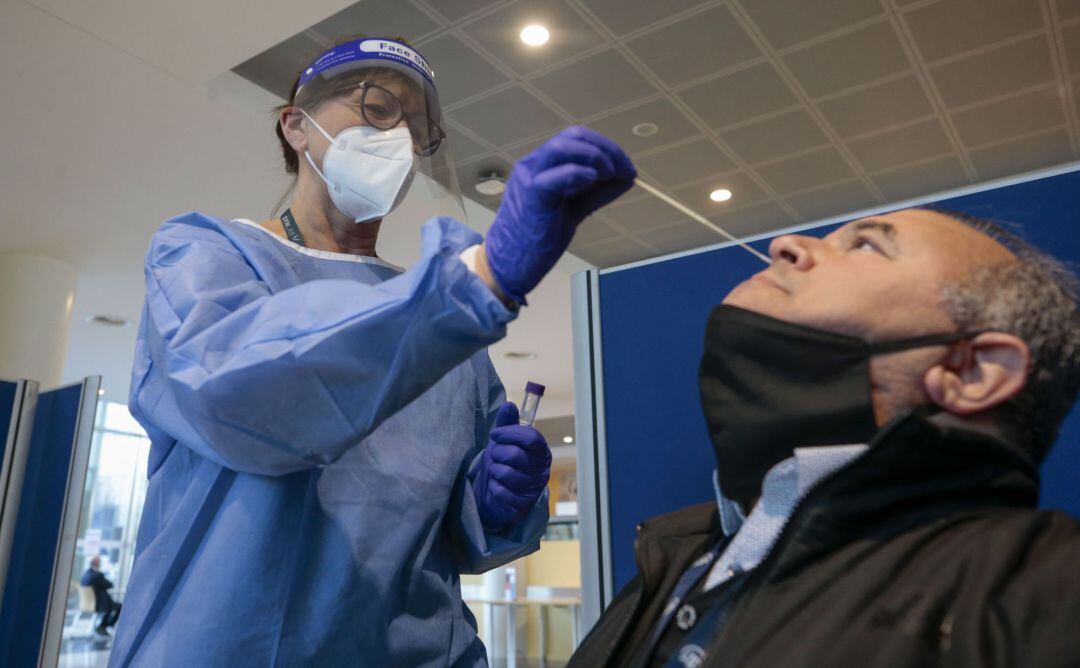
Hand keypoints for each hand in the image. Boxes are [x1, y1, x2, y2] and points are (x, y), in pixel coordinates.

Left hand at [473, 402, 551, 531]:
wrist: (496, 495)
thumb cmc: (503, 463)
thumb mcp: (504, 441)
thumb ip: (507, 423)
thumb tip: (510, 405)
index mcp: (541, 452)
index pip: (531, 438)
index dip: (510, 433)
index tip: (495, 434)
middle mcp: (541, 471)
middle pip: (515, 455)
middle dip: (497, 453)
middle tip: (494, 455)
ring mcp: (532, 489)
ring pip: (506, 473)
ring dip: (494, 470)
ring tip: (495, 470)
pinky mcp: (521, 506)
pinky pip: (501, 492)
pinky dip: (493, 487)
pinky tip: (495, 486)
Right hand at [484, 126, 636, 302]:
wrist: (509, 265)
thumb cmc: (538, 240)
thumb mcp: (574, 209)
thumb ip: (597, 192)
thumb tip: (628, 177)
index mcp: (543, 165)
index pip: (576, 139)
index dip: (606, 147)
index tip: (628, 168)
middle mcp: (534, 164)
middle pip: (572, 136)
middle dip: (606, 148)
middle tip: (625, 169)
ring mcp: (530, 178)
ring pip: (562, 147)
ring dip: (595, 157)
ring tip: (610, 176)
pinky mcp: (532, 197)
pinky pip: (556, 176)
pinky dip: (580, 173)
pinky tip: (594, 181)